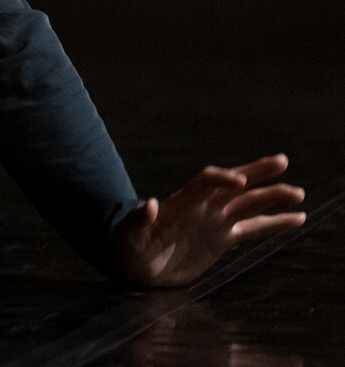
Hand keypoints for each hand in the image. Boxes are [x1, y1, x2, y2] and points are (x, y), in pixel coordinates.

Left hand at [113, 153, 306, 287]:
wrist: (139, 264)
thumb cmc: (129, 246)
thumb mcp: (128, 234)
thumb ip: (138, 219)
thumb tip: (150, 204)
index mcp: (182, 202)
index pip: (206, 182)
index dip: (222, 179)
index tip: (240, 181)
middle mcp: (203, 206)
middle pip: (234, 184)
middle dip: (256, 172)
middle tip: (281, 161)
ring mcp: (216, 220)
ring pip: (250, 203)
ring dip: (273, 197)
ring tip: (299, 193)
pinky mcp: (224, 237)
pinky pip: (255, 227)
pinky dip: (277, 223)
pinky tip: (298, 218)